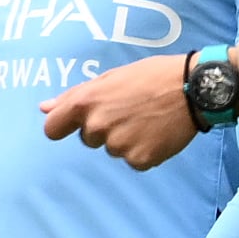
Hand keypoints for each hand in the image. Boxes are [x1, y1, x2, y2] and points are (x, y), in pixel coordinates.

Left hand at [42, 53, 202, 169]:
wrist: (194, 88)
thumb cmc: (151, 77)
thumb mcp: (109, 78)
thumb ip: (73, 96)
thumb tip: (44, 108)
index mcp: (85, 103)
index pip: (52, 129)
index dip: (62, 127)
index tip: (73, 125)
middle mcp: (97, 126)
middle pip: (88, 139)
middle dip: (104, 128)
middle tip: (130, 110)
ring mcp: (118, 146)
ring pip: (113, 149)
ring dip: (126, 138)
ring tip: (147, 118)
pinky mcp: (139, 160)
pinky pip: (134, 160)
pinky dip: (144, 150)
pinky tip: (157, 132)